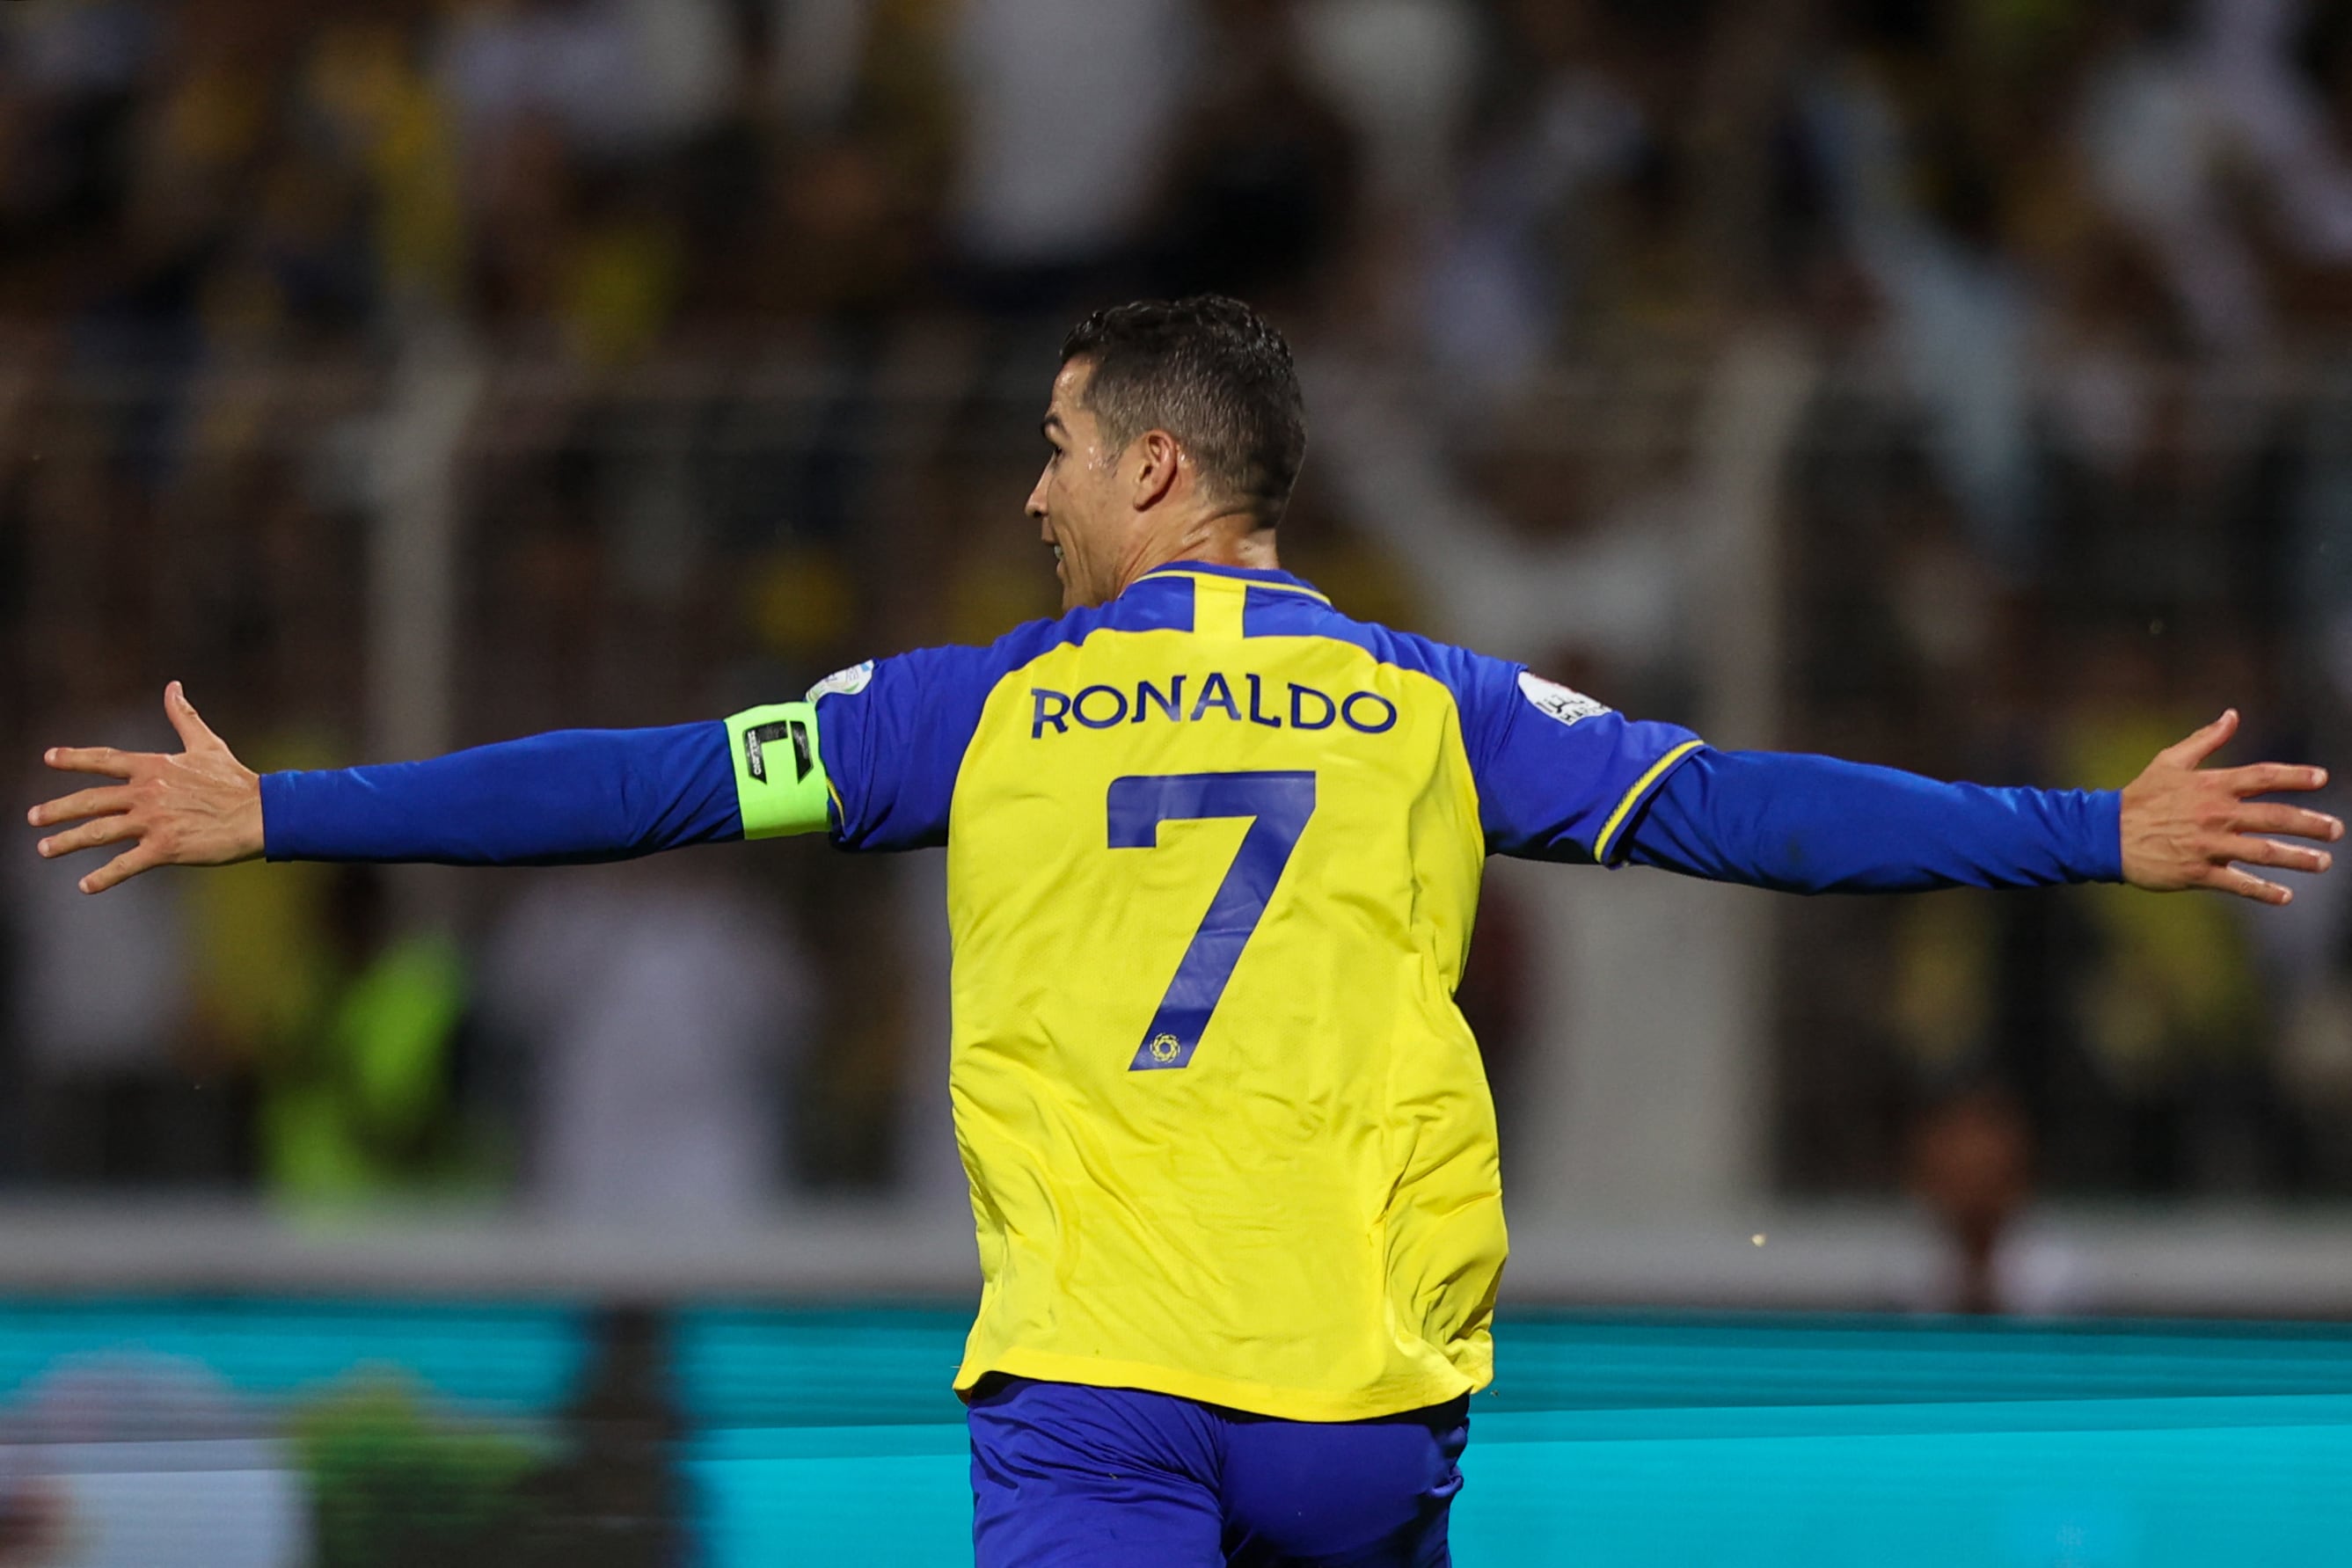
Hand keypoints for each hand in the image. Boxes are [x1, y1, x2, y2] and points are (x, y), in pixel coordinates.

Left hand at [27, 682, 263, 893]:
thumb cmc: (236, 780)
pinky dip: (103, 877)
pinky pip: (126, 864)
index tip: (49, 758)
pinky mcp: (165, 848)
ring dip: (67, 841)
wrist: (261, 813)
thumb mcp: (207, 744)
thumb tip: (173, 686)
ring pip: (99, 832)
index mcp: (154, 767)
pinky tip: (84, 885)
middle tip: (33, 817)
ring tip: (44, 849)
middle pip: (91, 801)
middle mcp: (146, 793)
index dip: (74, 758)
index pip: (105, 760)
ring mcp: (153, 822)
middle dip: (58, 809)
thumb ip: (183, 716)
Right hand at [2120, 709, 2342, 904]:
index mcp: (2211, 785)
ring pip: (2263, 852)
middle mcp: (2215, 814)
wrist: (2105, 834)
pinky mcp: (2197, 872)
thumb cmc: (2139, 795)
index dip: (2295, 777)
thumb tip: (2232, 715)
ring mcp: (2208, 845)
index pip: (2263, 777)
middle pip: (2274, 818)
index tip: (2322, 779)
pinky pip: (2237, 883)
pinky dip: (2263, 891)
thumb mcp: (2169, 761)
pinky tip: (2285, 896)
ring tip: (2323, 862)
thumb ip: (2205, 739)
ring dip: (2298, 858)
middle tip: (2336, 830)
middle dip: (2310, 824)